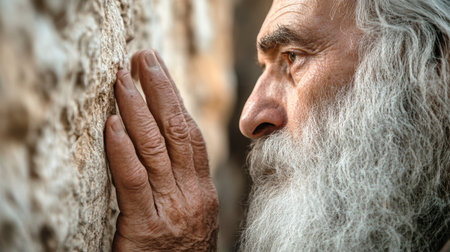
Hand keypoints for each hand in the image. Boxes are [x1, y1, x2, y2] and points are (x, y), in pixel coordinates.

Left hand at [105, 50, 218, 250]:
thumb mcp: (191, 217)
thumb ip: (182, 185)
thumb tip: (165, 149)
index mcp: (203, 191)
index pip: (190, 135)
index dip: (175, 100)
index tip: (160, 73)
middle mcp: (193, 195)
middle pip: (177, 131)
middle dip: (160, 90)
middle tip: (143, 58)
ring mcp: (173, 211)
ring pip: (156, 149)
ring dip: (138, 109)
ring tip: (122, 78)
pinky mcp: (146, 229)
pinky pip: (135, 181)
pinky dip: (123, 150)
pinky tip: (114, 123)